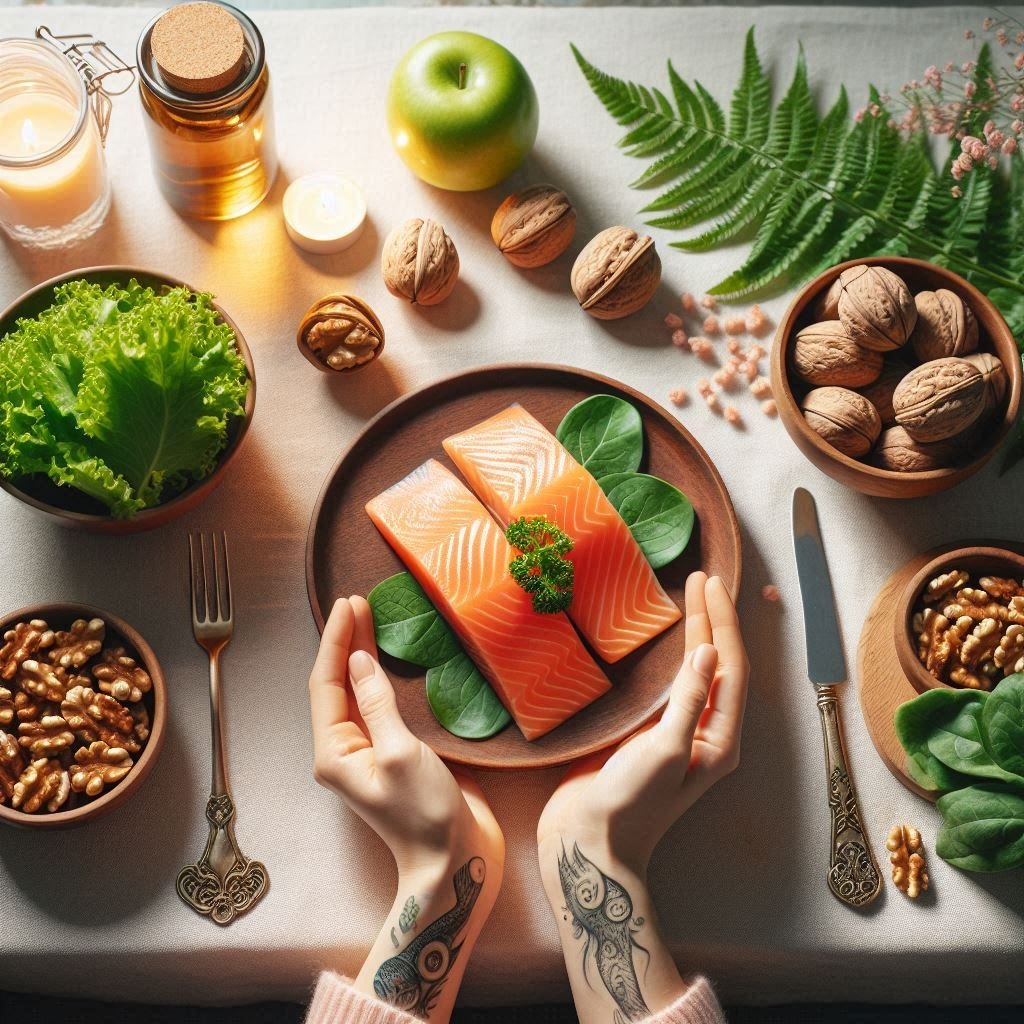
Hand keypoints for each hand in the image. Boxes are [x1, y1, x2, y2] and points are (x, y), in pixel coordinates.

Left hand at [309, 595, 503, 877]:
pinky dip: (381, 675)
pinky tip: (387, 657)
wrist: (455, 859)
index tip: (347, 604)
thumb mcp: (400, 753)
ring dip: (361, 654)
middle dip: (345, 641)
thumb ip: (377, 704)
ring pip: (357, 691)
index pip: (325, 684)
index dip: (335, 641)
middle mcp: (344, 749)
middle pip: (337, 684)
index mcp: (334, 752)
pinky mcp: (395, 751)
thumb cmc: (424, 814)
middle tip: (356, 600)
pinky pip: (379, 704)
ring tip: (368, 616)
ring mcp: (369, 750)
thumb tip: (358, 661)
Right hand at [537, 572, 747, 876]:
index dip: (721, 623)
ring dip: (695, 634)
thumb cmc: (631, 803)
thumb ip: (688, 701)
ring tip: (690, 596)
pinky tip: (664, 641)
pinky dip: (671, 656)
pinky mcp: (648, 735)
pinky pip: (669, 685)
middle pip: (718, 665)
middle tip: (702, 577)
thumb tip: (709, 652)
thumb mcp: (665, 750)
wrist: (590, 842)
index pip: (731, 667)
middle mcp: (705, 734)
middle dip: (713, 620)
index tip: (710, 583)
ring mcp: (677, 733)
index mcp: (720, 740)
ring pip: (696, 672)